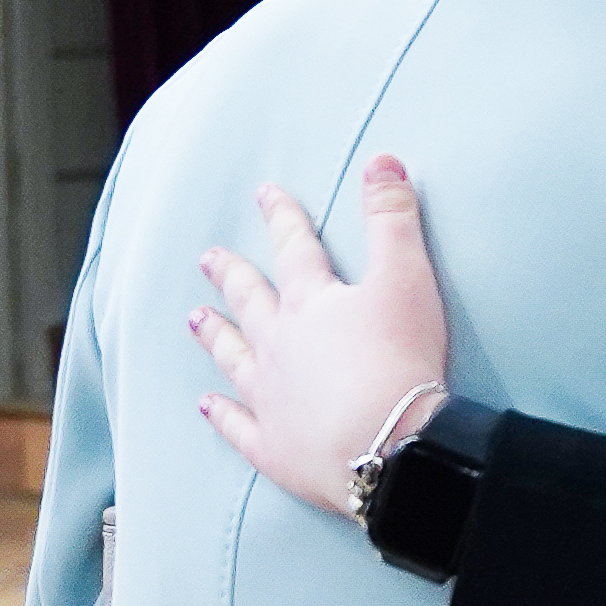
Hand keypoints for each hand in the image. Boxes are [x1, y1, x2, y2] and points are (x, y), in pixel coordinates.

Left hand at [190, 155, 451, 518]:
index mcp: (313, 304)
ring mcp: (270, 395)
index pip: (295, 250)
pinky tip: (207, 404)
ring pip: (235, 358)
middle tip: (209, 258)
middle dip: (233, 276)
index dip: (284, 218)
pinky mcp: (273, 444)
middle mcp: (280, 344)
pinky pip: (237, 424)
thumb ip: (394, 219)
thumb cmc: (401, 360)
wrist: (389, 445)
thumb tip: (382, 160)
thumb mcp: (407, 278)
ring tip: (197, 320)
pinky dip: (221, 413)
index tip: (266, 194)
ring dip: (216, 337)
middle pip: (251, 302)